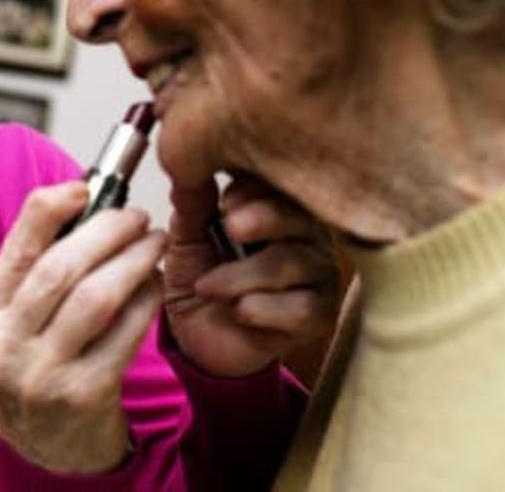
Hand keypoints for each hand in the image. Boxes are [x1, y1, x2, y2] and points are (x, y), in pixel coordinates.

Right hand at [0, 181, 163, 473]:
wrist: (43, 445)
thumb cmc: (31, 366)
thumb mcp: (10, 320)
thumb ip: (32, 268)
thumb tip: (80, 201)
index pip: (15, 249)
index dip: (52, 209)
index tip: (84, 188)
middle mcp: (1, 348)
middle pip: (60, 268)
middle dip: (107, 230)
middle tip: (135, 217)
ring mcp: (40, 375)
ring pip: (96, 296)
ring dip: (134, 259)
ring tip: (153, 243)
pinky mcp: (83, 395)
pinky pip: (125, 331)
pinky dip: (146, 299)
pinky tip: (153, 283)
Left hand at [163, 174, 338, 377]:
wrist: (198, 337)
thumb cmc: (200, 277)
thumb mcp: (186, 239)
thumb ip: (192, 206)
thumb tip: (188, 167)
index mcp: (276, 207)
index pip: (280, 185)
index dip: (256, 189)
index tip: (225, 203)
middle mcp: (306, 235)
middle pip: (298, 217)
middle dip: (264, 219)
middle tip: (230, 227)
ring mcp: (318, 275)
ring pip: (293, 262)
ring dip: (242, 275)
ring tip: (207, 287)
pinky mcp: (318, 315)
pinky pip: (302, 307)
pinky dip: (264, 309)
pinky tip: (238, 312)